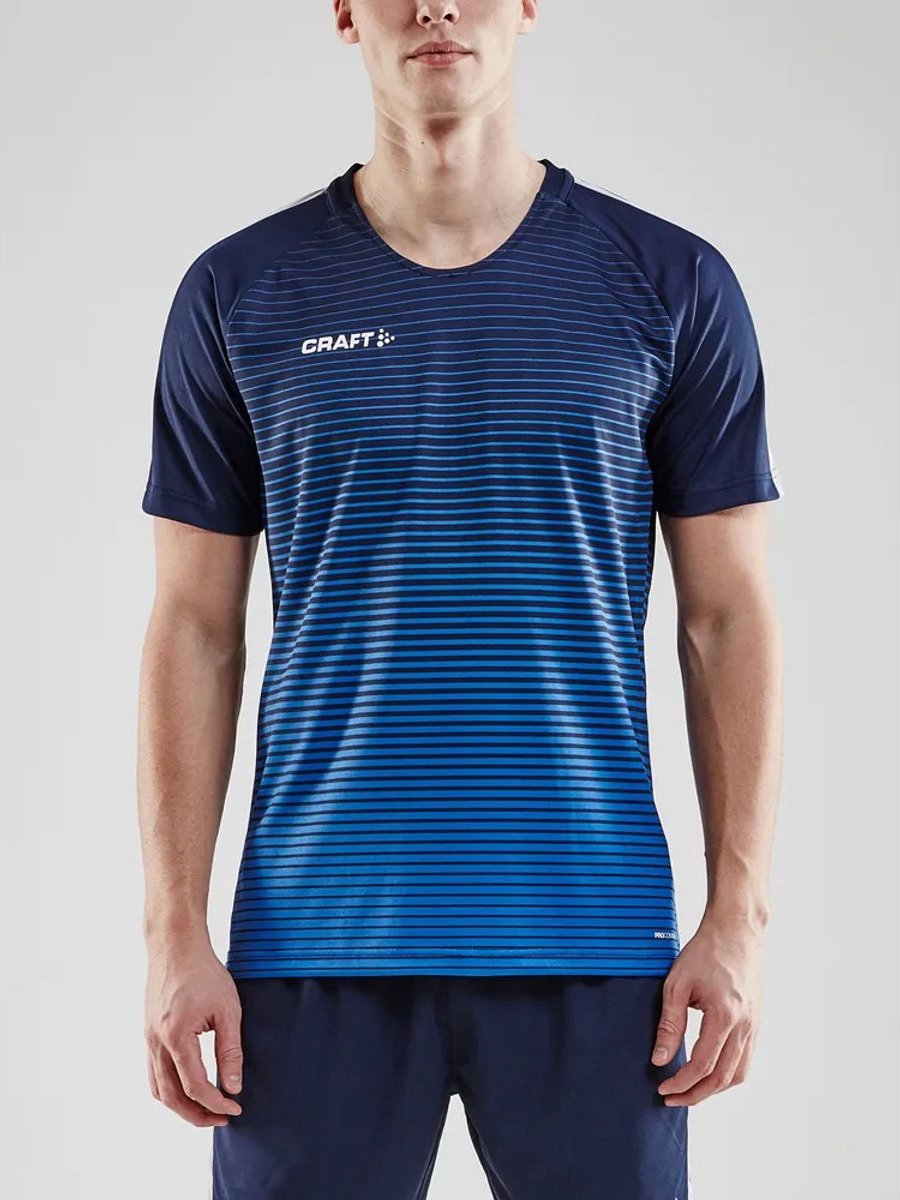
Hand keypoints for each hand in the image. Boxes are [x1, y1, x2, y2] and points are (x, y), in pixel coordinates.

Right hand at [145, 937, 243, 1126]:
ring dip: (179, 1106)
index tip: (235, 1108)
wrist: (176, 945)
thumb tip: (233, 1087)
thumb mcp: (228, 1009)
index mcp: (176, 1037)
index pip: (194, 1087)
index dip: (216, 1103)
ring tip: (205, 1110)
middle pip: (170, 1097)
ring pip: (157, 1089)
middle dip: (196, 1115)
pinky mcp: (148, 1033)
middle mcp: (156, 1042)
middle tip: (221, 1118)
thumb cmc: (205, 972)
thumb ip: (230, 1050)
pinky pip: (153, 1072)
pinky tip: (188, 1087)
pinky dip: (169, 1089)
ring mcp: (148, 1038)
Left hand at [650, 913, 764, 1105]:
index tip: (662, 1087)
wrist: (736, 931)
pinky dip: (727, 1074)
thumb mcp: (677, 984)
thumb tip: (659, 1059)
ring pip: (738, 1073)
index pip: (703, 1065)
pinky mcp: (756, 1022)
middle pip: (723, 1077)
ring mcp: (754, 1026)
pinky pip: (745, 1059)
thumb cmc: (705, 952)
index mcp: (725, 1016)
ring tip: (689, 1091)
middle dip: (696, 1094)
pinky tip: (709, 1072)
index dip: (681, 1082)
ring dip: (713, 1089)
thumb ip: (670, 1024)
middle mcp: (745, 1026)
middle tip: (671, 1098)